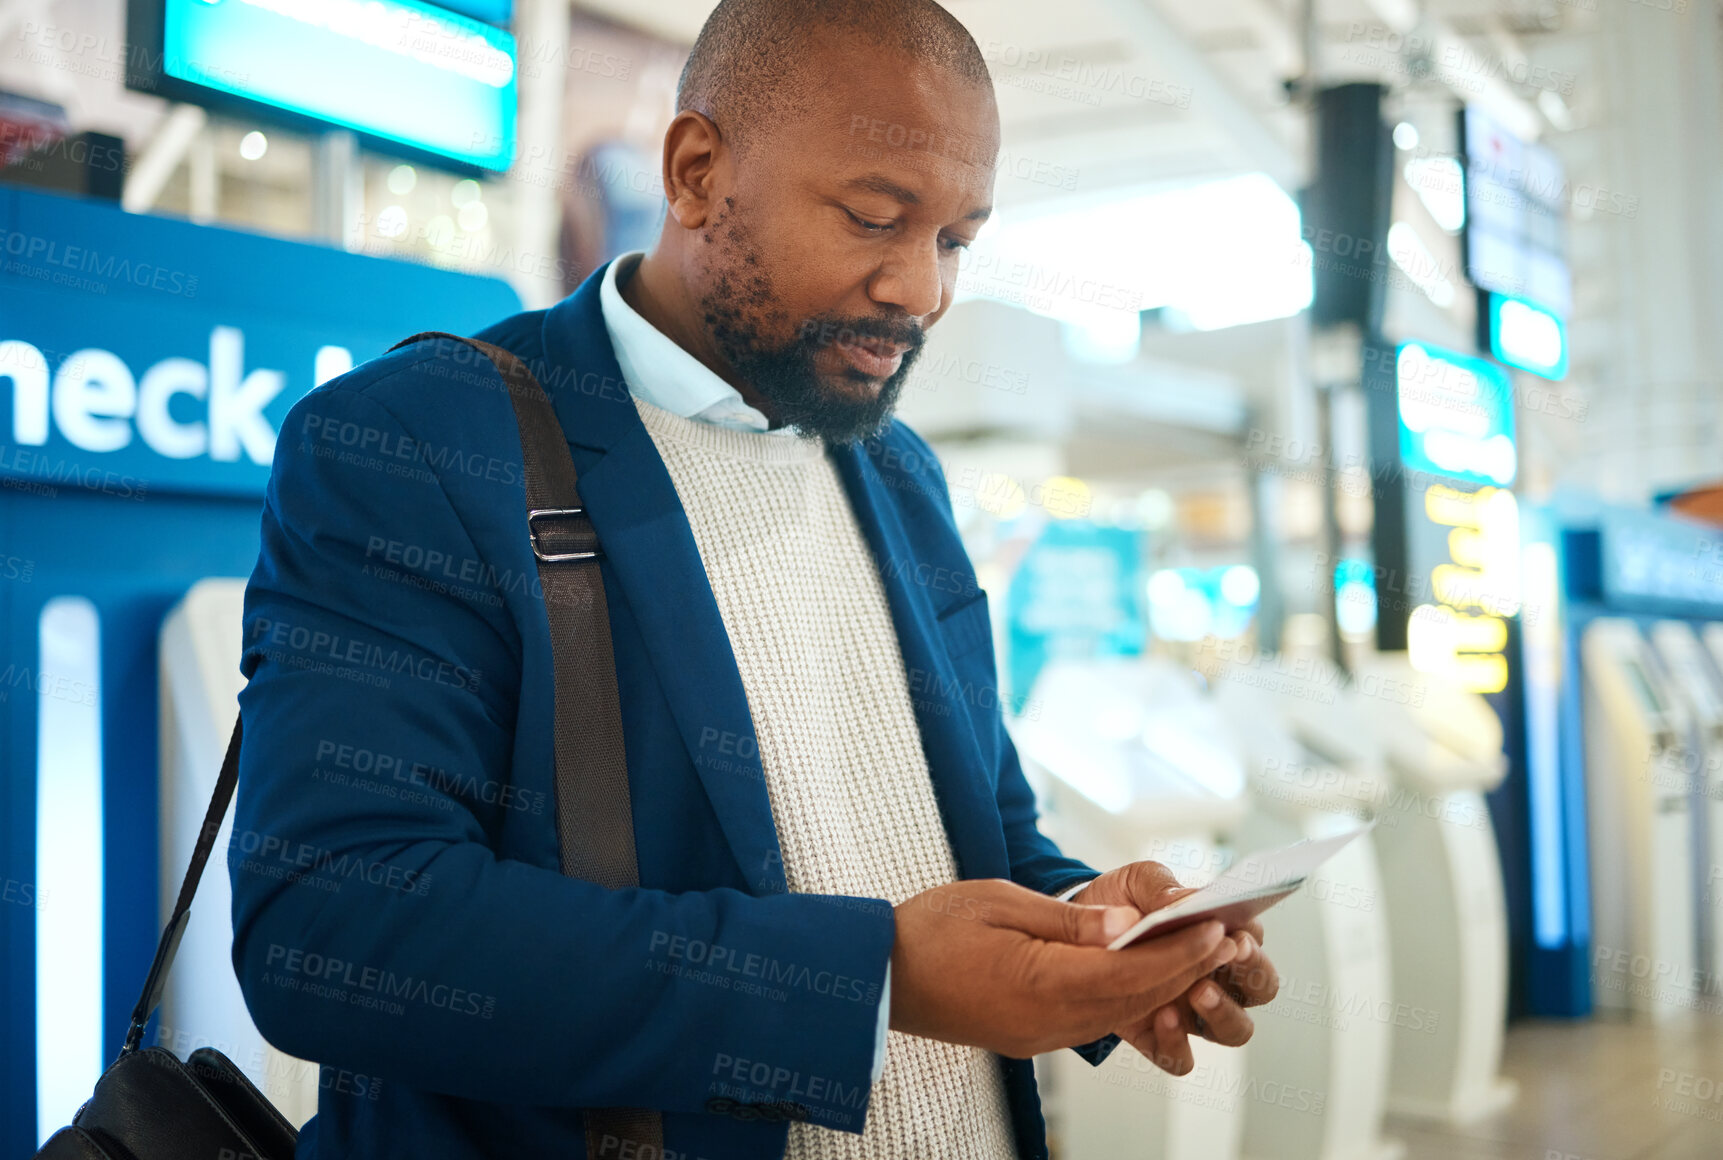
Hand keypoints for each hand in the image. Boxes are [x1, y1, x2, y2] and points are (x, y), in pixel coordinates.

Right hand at [889, 878, 1240, 1058]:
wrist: (878, 977)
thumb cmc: (931, 929)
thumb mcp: (1000, 902)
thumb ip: (1068, 920)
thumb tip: (1126, 927)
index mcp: (1040, 983)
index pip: (1130, 973)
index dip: (1179, 952)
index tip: (1216, 930)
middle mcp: (1047, 1021)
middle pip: (1134, 999)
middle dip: (1185, 969)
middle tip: (1226, 939)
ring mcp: (1039, 1035)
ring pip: (1118, 1013)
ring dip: (1161, 985)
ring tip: (1198, 954)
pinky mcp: (1030, 1036)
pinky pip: (1093, 1019)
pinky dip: (1128, 997)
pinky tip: (1145, 974)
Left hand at [1070, 861, 1280, 1075]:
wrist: (1077, 934)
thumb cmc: (1120, 904)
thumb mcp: (1136, 883)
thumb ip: (1161, 887)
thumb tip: (1181, 902)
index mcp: (1221, 936)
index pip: (1256, 942)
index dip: (1252, 941)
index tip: (1235, 932)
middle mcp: (1218, 977)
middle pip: (1261, 988)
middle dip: (1252, 974)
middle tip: (1227, 953)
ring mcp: (1193, 1012)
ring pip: (1234, 1030)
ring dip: (1224, 1012)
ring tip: (1198, 990)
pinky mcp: (1159, 1037)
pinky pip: (1181, 1057)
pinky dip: (1176, 1043)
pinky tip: (1161, 1016)